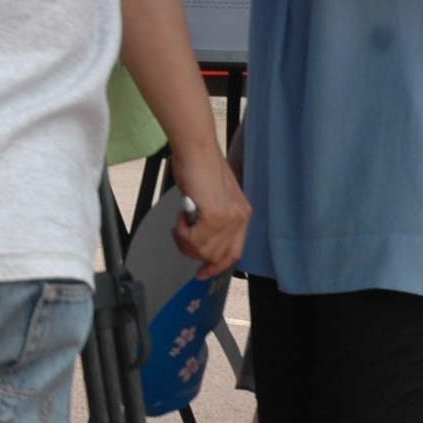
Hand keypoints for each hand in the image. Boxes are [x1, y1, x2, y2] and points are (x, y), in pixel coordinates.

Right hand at [167, 148, 250, 278]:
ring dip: (184, 240)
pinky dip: (181, 232)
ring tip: (180, 222)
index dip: (217, 266)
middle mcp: (239, 218)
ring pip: (202, 250)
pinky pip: (193, 239)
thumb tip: (201, 235)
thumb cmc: (200, 166)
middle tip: (180, 233)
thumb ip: (214, 217)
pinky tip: (180, 217)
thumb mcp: (215, 196)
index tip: (203, 272)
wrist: (196, 150)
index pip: (234, 253)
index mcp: (242, 214)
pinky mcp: (213, 215)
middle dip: (192, 250)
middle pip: (215, 255)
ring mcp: (228, 218)